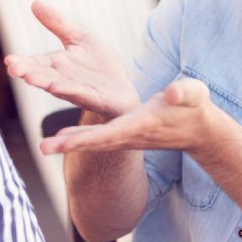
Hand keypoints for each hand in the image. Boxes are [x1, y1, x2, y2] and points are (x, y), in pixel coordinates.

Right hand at [4, 1, 139, 118]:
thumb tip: (34, 2)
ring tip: (30, 79)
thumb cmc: (98, 64)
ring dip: (46, 84)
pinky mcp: (98, 99)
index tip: (9, 60)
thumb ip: (58, 24)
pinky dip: (72, 92)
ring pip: (60, 87)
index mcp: (58, 65)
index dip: (23, 62)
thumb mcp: (79, 38)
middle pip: (44, 76)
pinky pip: (84, 95)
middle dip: (30, 73)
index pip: (37, 63)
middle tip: (14, 69)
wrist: (122, 88)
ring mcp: (80, 91)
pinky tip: (58, 88)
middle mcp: (65, 80)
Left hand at [39, 78, 216, 154]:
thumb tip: (172, 94)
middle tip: (44, 147)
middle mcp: (131, 135)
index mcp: (143, 124)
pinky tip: (61, 136)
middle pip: (96, 142)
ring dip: (69, 144)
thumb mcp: (193, 95)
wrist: (197, 130)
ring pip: (94, 142)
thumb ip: (184, 93)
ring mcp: (127, 137)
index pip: (113, 132)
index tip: (68, 139)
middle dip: (71, 145)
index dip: (89, 136)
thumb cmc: (195, 108)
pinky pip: (99, 137)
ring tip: (43, 146)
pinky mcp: (124, 134)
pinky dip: (80, 137)